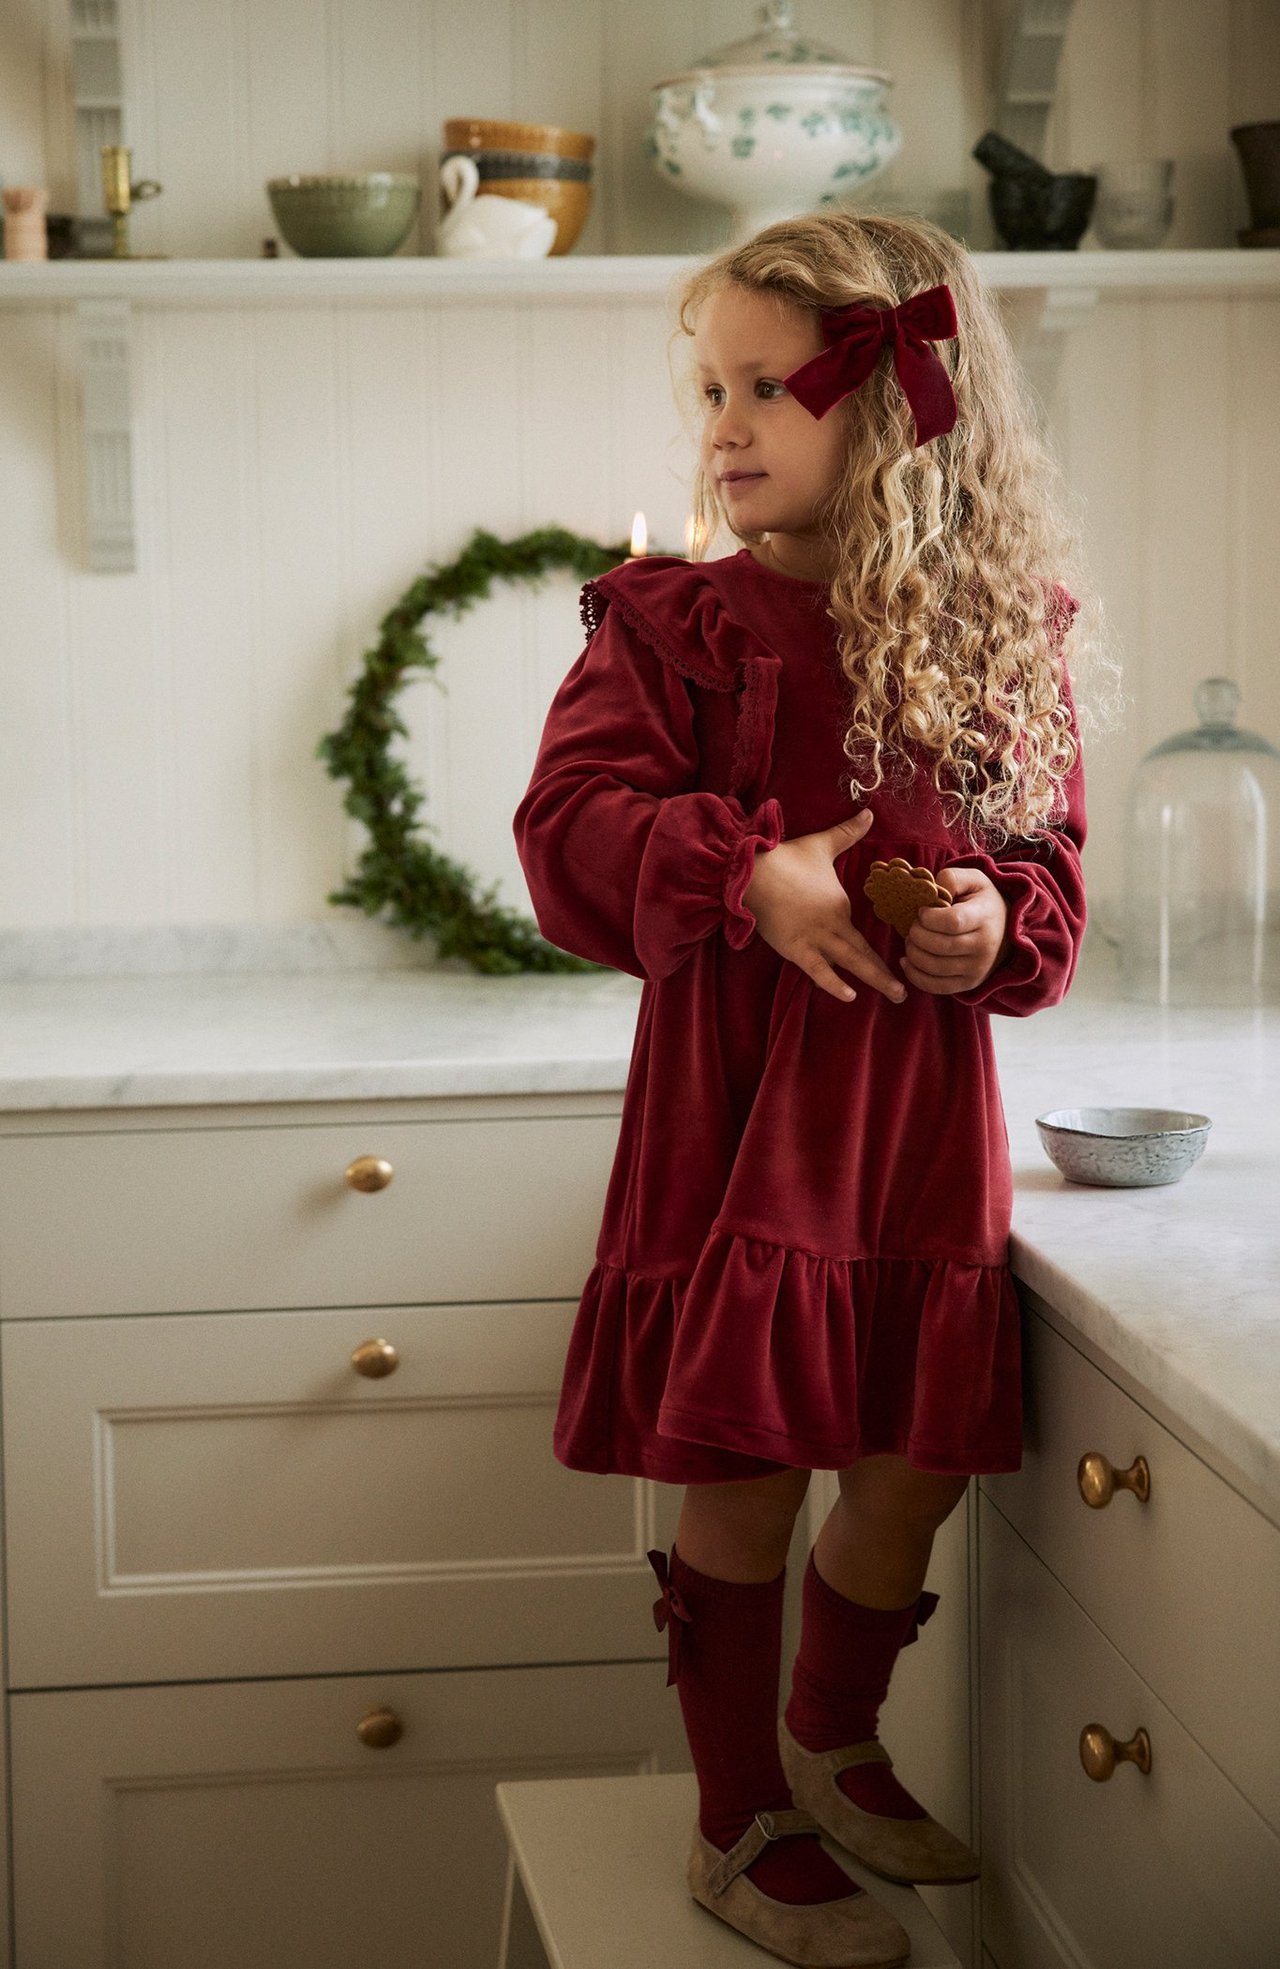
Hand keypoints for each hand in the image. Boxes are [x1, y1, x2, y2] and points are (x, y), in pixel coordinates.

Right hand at [743, 808, 907, 1004]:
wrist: (753, 870)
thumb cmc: (786, 858)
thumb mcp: (823, 844)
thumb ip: (848, 833)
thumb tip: (870, 813)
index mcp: (842, 904)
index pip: (861, 931)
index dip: (875, 948)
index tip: (888, 961)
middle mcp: (834, 923)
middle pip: (865, 953)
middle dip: (886, 973)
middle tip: (905, 993)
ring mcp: (816, 938)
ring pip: (851, 963)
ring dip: (875, 979)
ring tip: (895, 995)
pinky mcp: (795, 948)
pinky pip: (818, 970)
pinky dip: (835, 984)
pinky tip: (851, 996)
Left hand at [901, 864, 1010, 994]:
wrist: (1006, 929)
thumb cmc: (982, 901)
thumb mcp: (973, 880)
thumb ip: (951, 879)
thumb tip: (932, 891)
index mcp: (984, 918)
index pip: (952, 922)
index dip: (929, 917)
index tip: (922, 911)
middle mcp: (984, 947)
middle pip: (940, 946)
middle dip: (916, 935)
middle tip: (912, 927)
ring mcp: (977, 969)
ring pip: (934, 967)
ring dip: (913, 954)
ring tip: (911, 941)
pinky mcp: (968, 984)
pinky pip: (935, 986)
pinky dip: (915, 975)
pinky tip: (908, 961)